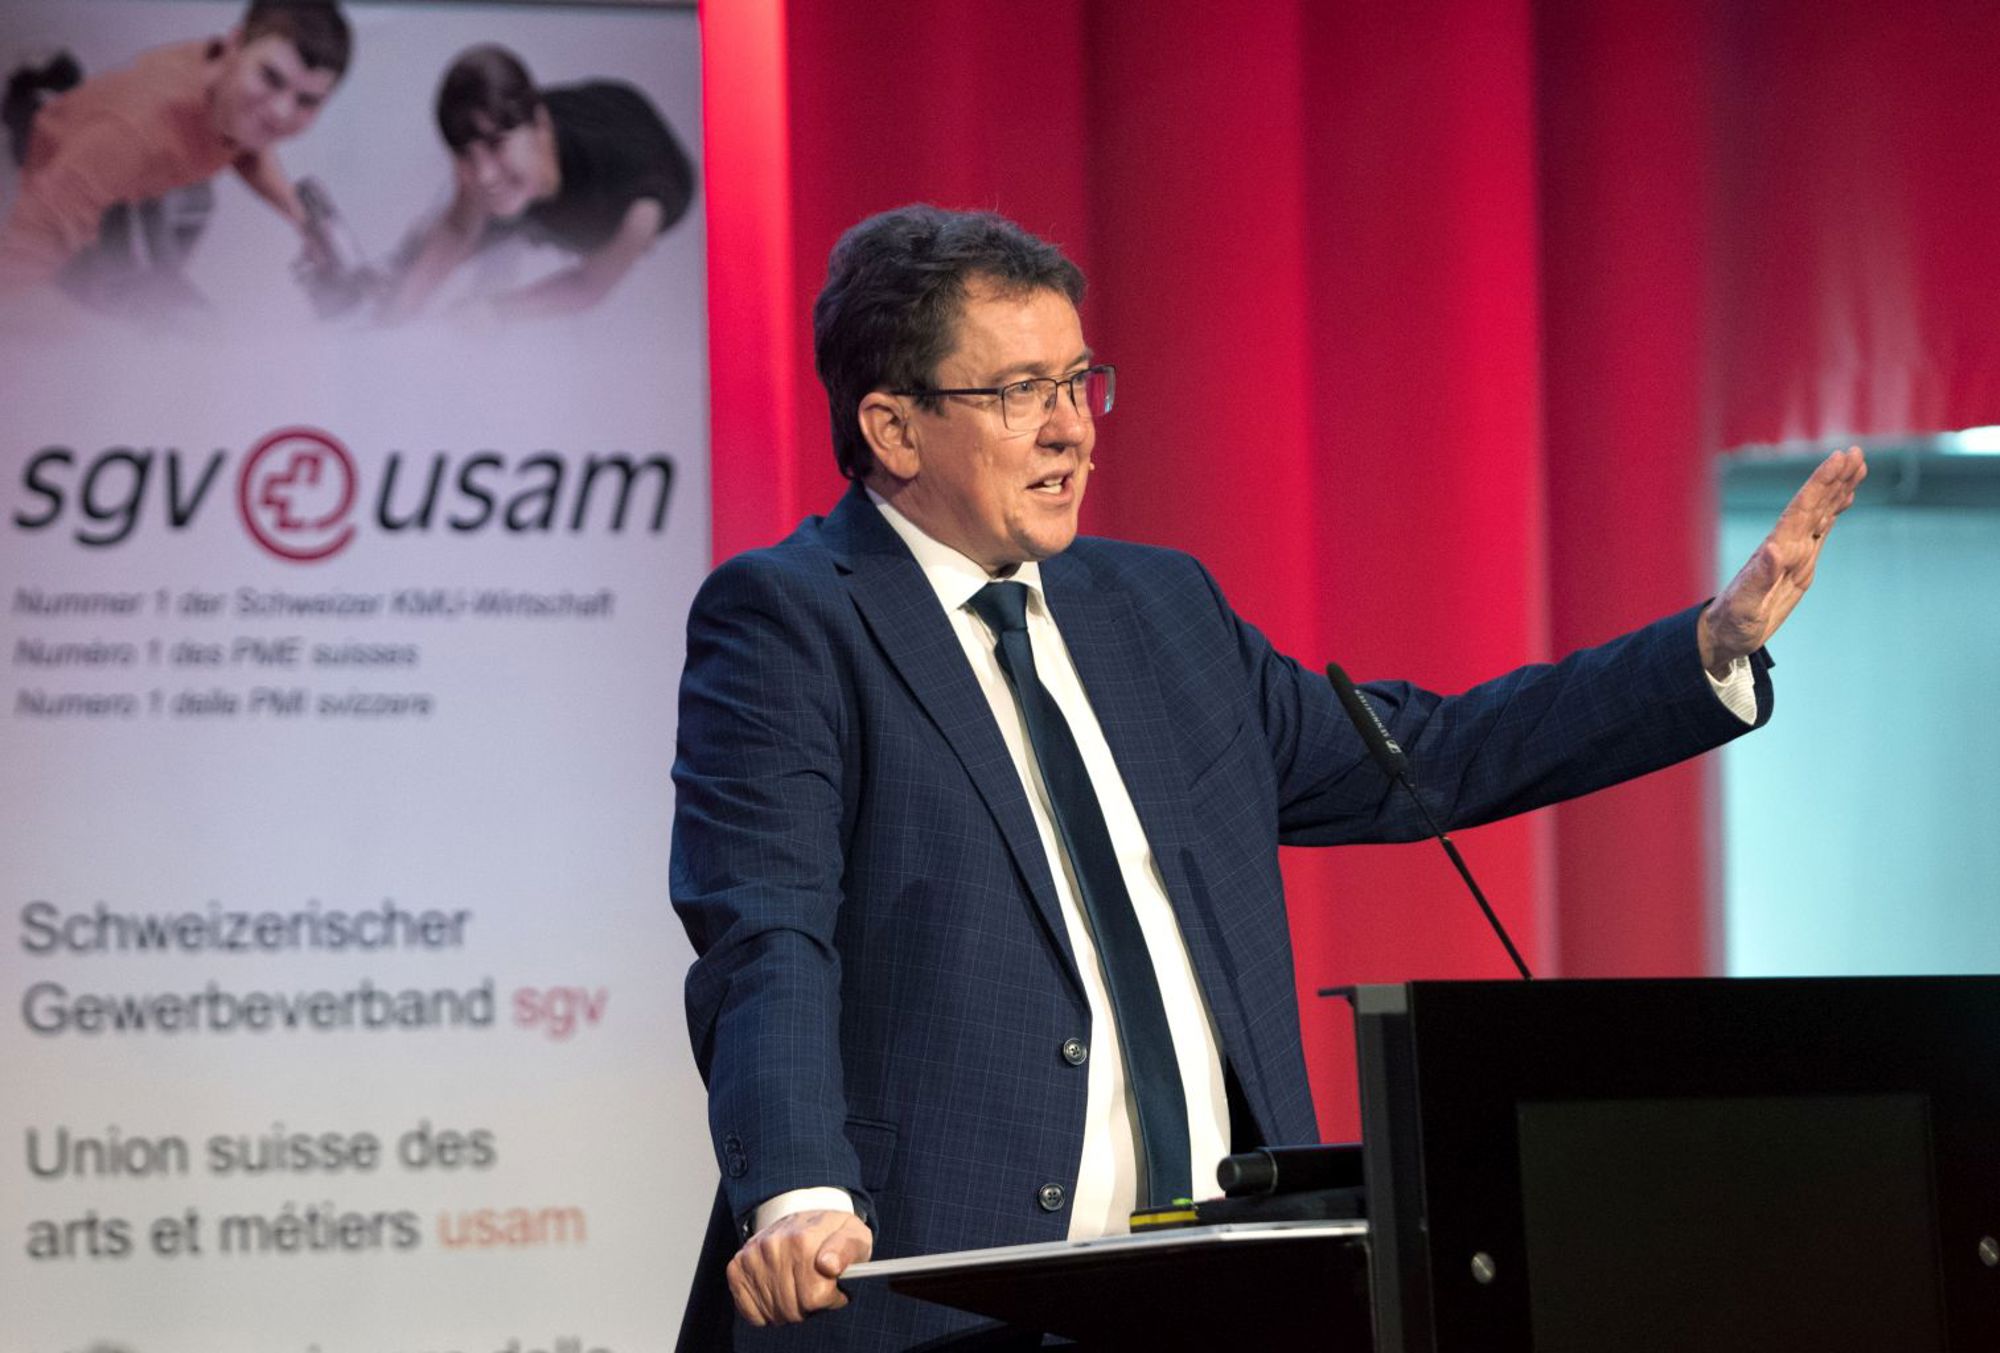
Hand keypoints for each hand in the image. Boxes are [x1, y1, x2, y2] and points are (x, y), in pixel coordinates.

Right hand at [726, 1208, 872, 1326]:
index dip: (830, 1298)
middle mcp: (773, 1246)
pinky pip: (750, 1311)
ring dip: (788, 1309)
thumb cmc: (833, 1234)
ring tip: (798, 1289)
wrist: (804, 1217)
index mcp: (804, 1239)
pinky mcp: (736, 1266)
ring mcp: (752, 1256)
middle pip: (792, 1308)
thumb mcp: (854, 1236)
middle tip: (816, 1288)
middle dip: (809, 1306)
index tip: (834, 1287)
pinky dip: (765, 1311)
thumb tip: (829, 1266)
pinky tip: (777, 1292)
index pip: (814, 1297)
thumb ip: (847, 1251)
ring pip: (773, 1312)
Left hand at [1699, 446, 1866, 675]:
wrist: (1727, 634)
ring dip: (1838, 489)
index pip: (1802, 508)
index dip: (1820, 483)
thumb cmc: (1733, 622)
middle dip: (1834, 478)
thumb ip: (1759, 577)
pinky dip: (1835, 511)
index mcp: (1777, 549)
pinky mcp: (1801, 564)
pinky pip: (1822, 530)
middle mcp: (1786, 544)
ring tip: (1858, 465)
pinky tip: (1846, 498)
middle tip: (1856, 452)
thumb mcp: (1745, 604)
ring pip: (1821, 512)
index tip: (1837, 459)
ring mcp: (1794, 552)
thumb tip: (1775, 549)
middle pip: (1814, 504)